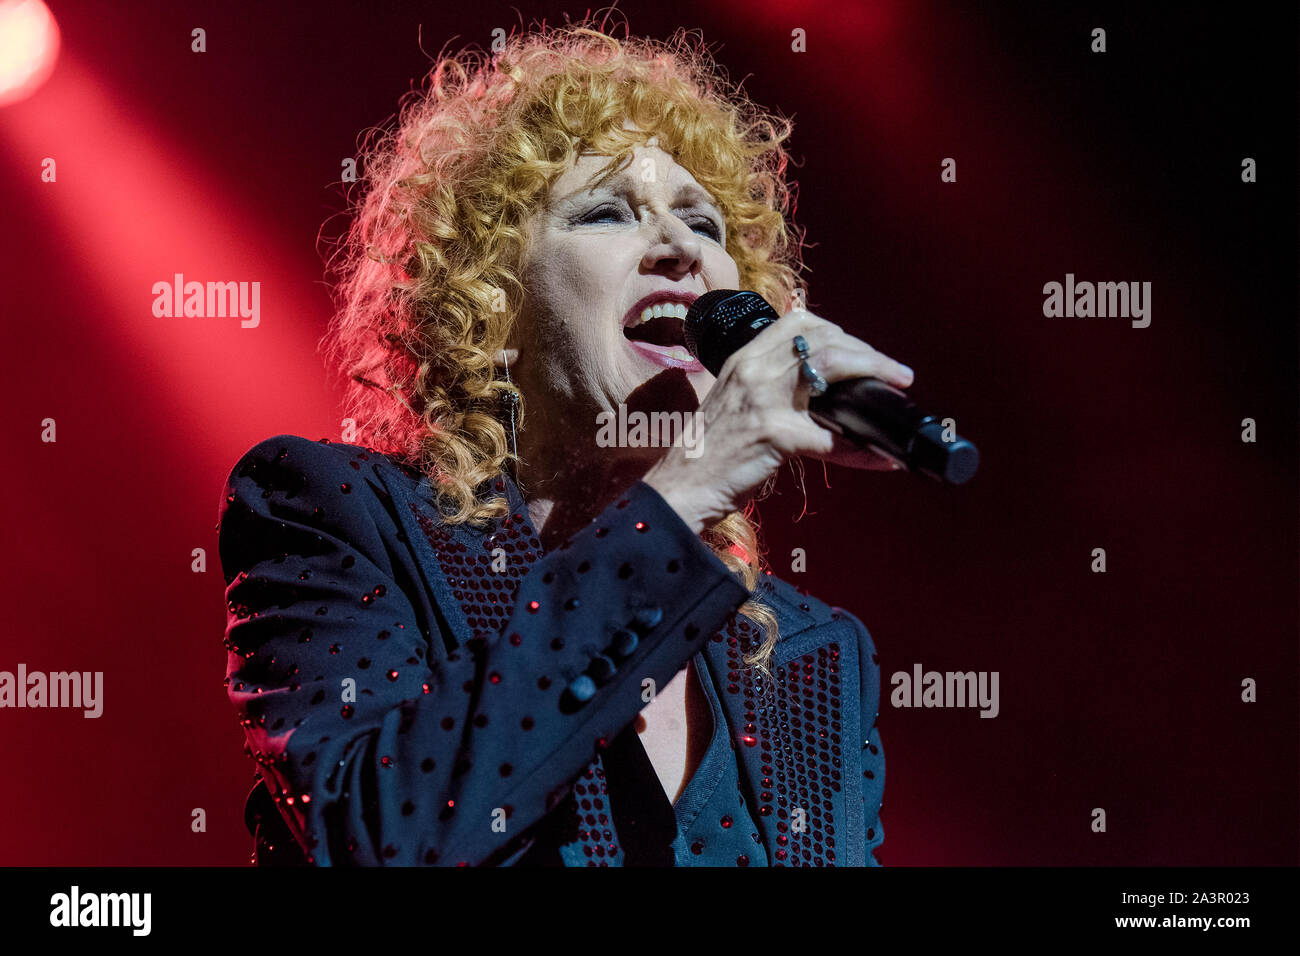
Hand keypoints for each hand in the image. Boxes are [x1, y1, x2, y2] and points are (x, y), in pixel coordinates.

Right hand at [643, 307, 913, 534]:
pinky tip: (879, 458)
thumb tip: (821, 394)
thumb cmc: (710, 453)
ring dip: (873, 372)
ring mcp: (763, 399)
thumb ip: (769, 389)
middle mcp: (753, 369)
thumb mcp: (735, 404)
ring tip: (897, 386)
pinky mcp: (774, 433)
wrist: (681, 487)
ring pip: (831, 365)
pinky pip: (831, 436)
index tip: (862, 351)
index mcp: (743, 359)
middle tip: (895, 372)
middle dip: (867, 352)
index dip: (839, 332)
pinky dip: (861, 450)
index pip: (798, 323)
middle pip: (823, 338)